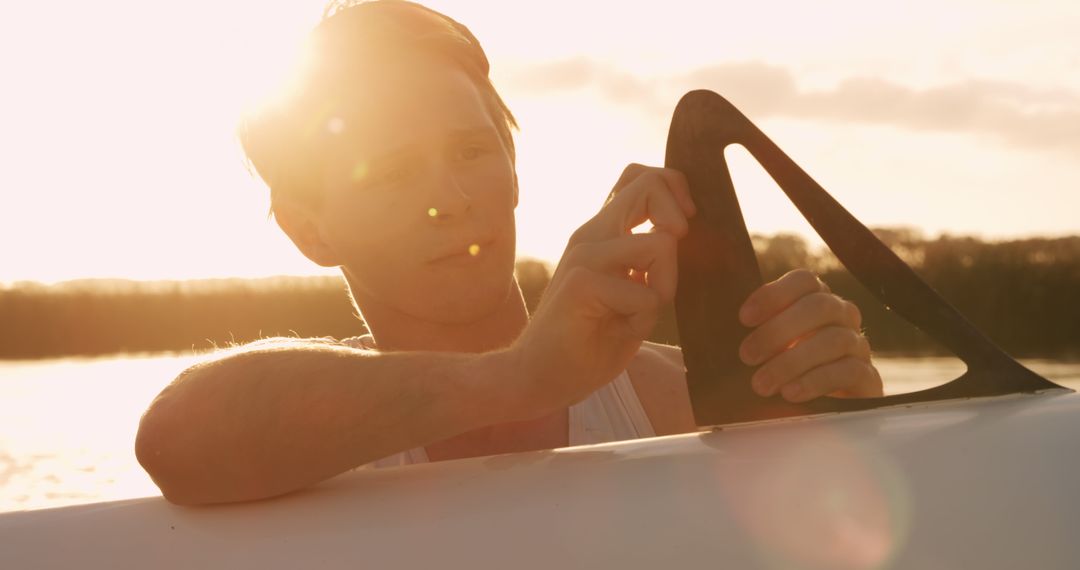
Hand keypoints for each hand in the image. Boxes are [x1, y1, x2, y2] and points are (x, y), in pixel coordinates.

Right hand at [508, 164, 694, 415]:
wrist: (541, 376)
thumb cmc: (590, 340)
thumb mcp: (632, 292)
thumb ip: (651, 261)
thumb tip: (683, 234)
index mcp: (603, 232)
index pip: (640, 177)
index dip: (673, 188)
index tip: (682, 226)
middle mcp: (591, 234)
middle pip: (647, 183)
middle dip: (678, 216)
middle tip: (669, 261)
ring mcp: (583, 255)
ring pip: (660, 244)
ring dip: (665, 287)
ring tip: (638, 314)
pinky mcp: (580, 284)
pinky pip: (644, 294)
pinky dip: (644, 318)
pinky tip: (619, 330)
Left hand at [738, 269, 882, 402]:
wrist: (823, 409)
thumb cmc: (782, 371)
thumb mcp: (765, 346)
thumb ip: (753, 331)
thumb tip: (717, 327)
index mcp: (816, 300)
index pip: (804, 281)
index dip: (774, 294)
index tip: (743, 318)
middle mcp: (842, 316)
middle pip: (819, 306)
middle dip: (778, 331)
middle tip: (746, 356)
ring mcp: (858, 345)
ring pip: (833, 340)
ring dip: (792, 362)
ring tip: (761, 384)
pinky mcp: (868, 377)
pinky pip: (849, 370)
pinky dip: (816, 381)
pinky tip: (791, 393)